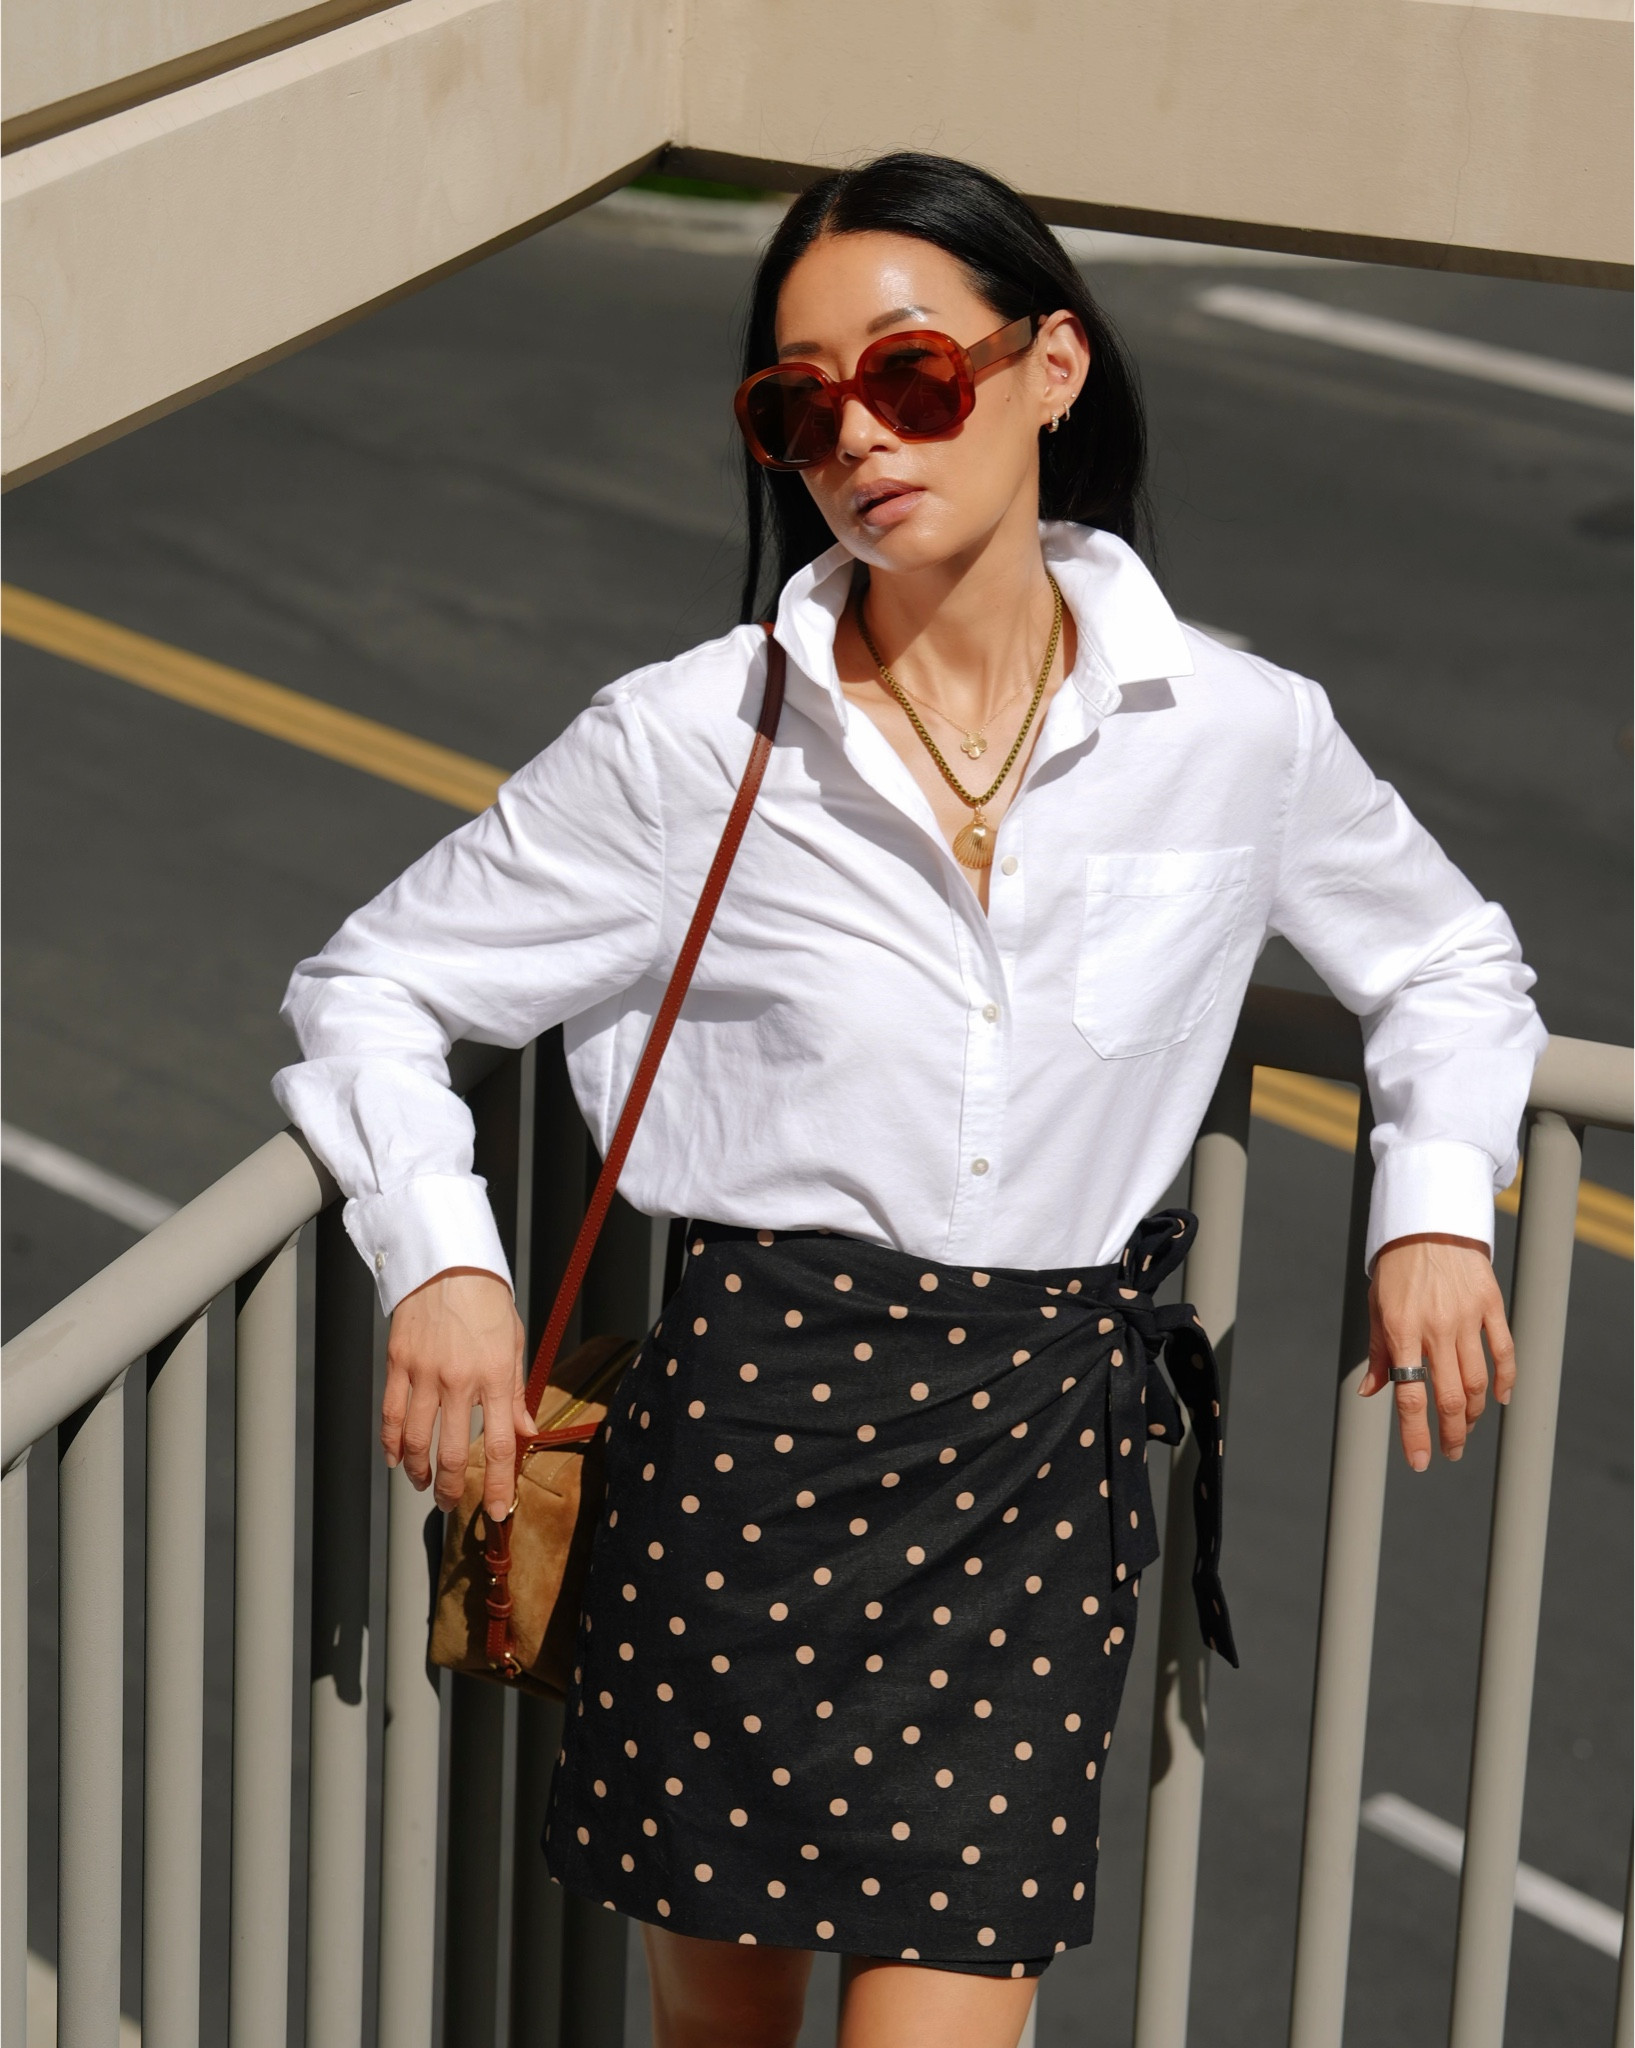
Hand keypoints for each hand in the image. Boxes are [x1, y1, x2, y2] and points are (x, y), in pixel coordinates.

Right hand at [382, 1268, 531, 1517]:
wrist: (449, 1262)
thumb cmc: (487, 1301)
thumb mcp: (514, 1344)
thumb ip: (517, 1393)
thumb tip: (527, 1432)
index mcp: (495, 1376)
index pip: (498, 1445)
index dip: (497, 1485)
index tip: (496, 1511)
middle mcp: (459, 1380)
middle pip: (452, 1452)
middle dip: (451, 1487)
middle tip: (449, 1503)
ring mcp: (424, 1372)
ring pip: (416, 1440)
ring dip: (418, 1471)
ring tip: (424, 1484)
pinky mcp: (398, 1363)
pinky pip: (392, 1414)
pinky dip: (392, 1443)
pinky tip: (396, 1458)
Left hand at [1362, 1234, 1514, 1471]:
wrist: (1427, 1224)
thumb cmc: (1396, 1269)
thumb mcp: (1377, 1308)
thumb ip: (1379, 1354)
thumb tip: (1370, 1394)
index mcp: (1401, 1331)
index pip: (1409, 1394)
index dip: (1415, 1434)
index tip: (1421, 1462)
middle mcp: (1435, 1328)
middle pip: (1450, 1397)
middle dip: (1450, 1433)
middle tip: (1450, 1452)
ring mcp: (1466, 1317)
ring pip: (1478, 1381)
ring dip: (1474, 1413)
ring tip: (1466, 1427)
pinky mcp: (1490, 1305)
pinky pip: (1504, 1351)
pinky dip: (1506, 1380)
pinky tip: (1500, 1400)